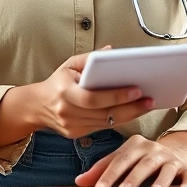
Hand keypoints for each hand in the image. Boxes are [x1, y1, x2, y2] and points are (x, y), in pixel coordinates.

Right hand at [34, 50, 155, 138]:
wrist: (37, 106)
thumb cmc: (57, 82)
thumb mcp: (69, 65)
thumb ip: (90, 58)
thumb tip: (112, 51)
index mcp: (64, 93)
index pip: (93, 98)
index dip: (116, 96)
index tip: (136, 90)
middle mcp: (68, 112)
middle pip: (104, 113)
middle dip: (130, 107)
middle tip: (150, 100)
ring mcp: (72, 126)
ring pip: (107, 123)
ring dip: (129, 114)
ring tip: (146, 105)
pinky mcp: (77, 134)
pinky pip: (103, 128)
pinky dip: (119, 119)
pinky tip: (133, 112)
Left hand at [75, 135, 186, 186]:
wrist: (176, 151)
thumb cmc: (143, 158)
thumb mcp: (123, 159)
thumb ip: (102, 169)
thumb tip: (79, 181)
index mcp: (136, 144)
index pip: (120, 159)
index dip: (109, 174)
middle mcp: (154, 149)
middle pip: (142, 163)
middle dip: (132, 178)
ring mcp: (171, 158)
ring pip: (165, 168)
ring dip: (161, 180)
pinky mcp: (186, 167)